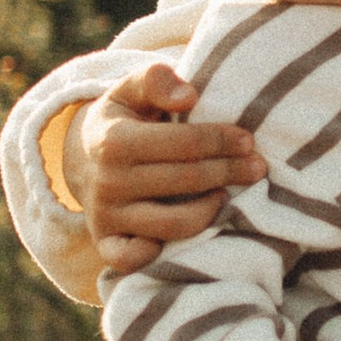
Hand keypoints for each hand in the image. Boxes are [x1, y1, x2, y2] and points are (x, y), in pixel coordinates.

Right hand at [78, 63, 266, 274]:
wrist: (82, 159)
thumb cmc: (123, 120)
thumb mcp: (131, 89)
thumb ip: (156, 79)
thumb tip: (189, 95)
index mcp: (114, 141)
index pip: (184, 144)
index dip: (222, 141)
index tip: (249, 141)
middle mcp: (108, 182)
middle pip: (187, 181)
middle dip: (229, 172)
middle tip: (257, 167)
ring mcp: (106, 216)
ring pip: (173, 224)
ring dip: (210, 212)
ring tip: (227, 196)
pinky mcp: (106, 243)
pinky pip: (133, 261)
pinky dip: (158, 254)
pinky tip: (187, 233)